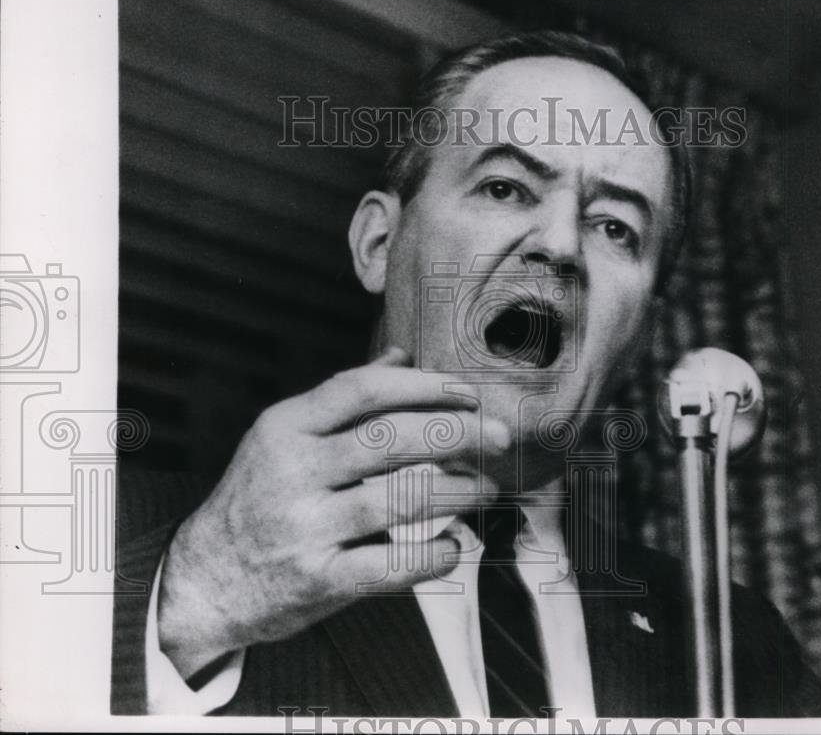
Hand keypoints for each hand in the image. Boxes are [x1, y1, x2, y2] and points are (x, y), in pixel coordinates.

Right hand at [156, 347, 507, 678]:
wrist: (204, 580)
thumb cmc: (257, 498)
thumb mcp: (284, 437)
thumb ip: (343, 397)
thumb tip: (402, 355)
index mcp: (286, 427)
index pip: (362, 390)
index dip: (423, 385)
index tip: (468, 391)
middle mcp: (292, 472)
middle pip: (389, 439)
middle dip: (457, 433)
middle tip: (499, 438)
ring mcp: (304, 527)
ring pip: (399, 499)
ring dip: (458, 492)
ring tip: (487, 488)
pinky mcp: (318, 580)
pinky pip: (391, 564)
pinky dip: (432, 555)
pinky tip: (452, 546)